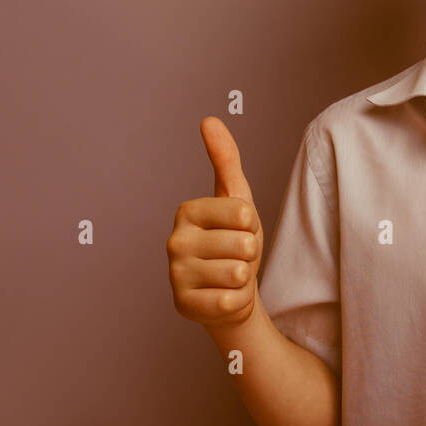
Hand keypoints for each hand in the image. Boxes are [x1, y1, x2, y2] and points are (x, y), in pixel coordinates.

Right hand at [166, 117, 264, 328]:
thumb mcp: (237, 198)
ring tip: (229, 276)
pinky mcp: (183, 305)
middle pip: (244, 244)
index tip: (238, 231)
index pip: (244, 213)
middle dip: (250, 254)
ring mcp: (175, 275)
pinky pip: (230, 301)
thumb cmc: (234, 241)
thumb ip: (225, 159)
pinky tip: (223, 297)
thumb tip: (209, 119)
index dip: (252, 226)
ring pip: (239, 273)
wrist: (229, 293)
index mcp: (187, 211)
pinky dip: (237, 301)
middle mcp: (173, 241)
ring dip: (244, 278)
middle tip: (235, 258)